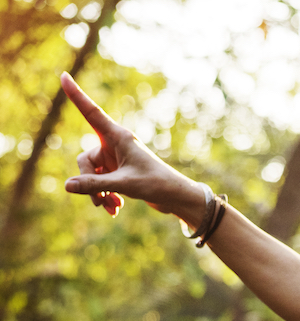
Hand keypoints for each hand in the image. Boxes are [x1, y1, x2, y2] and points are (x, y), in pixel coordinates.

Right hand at [59, 73, 204, 222]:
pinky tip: (114, 208)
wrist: (176, 198)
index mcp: (118, 137)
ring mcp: (116, 159)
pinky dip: (105, 195)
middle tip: (99, 200)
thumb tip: (68, 186)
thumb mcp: (124, 185)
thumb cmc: (156, 185)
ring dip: (97, 192)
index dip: (76, 95)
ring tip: (108, 207)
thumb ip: (95, 185)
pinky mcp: (119, 171)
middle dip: (89, 182)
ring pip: (92, 174)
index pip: (91, 113)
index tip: (64, 75)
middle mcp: (115, 145)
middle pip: (86, 160)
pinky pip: (101, 182)